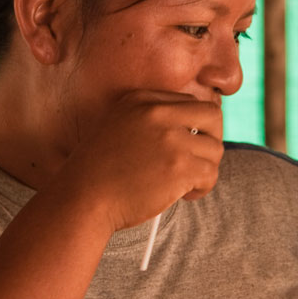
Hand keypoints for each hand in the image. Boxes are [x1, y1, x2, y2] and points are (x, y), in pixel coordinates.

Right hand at [60, 89, 224, 231]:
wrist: (82, 199)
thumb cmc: (100, 173)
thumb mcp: (119, 128)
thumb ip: (152, 121)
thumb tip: (195, 131)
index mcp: (142, 99)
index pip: (191, 103)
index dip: (194, 128)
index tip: (183, 148)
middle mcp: (158, 112)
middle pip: (213, 116)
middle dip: (211, 140)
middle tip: (196, 162)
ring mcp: (170, 139)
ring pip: (215, 149)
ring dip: (205, 169)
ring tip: (184, 184)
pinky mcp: (179, 167)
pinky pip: (211, 174)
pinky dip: (201, 188)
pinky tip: (183, 195)